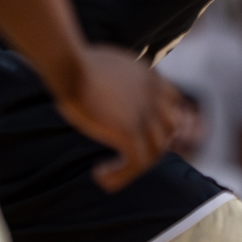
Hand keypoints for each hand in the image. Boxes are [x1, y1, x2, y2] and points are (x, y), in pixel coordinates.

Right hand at [49, 46, 182, 190]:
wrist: (69, 66)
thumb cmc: (74, 65)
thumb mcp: (106, 68)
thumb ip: (117, 82)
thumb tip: (106, 94)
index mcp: (149, 77)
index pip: (172, 102)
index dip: (159, 123)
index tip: (138, 137)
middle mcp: (154, 94)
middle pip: (170, 128)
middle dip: (151, 147)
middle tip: (124, 159)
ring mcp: (145, 112)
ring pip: (156, 151)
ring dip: (133, 168)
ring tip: (105, 174)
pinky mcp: (130, 130)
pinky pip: (136, 163)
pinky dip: (121, 176)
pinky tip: (100, 176)